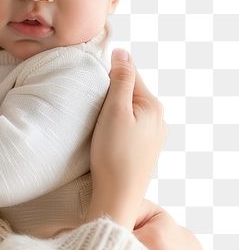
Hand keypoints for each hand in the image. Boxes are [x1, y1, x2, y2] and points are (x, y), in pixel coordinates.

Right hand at [86, 50, 166, 229]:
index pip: (130, 74)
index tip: (90, 81)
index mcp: (153, 106)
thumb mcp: (114, 110)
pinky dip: (115, 127)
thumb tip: (122, 52)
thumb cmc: (113, 154)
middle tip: (90, 105)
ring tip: (95, 122)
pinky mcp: (143, 152)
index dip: (108, 74)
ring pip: (129, 112)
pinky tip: (104, 137)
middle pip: (130, 93)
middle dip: (111, 94)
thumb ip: (120, 80)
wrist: (117, 196)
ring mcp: (152, 137)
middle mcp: (158, 120)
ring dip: (112, 112)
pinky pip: (128, 129)